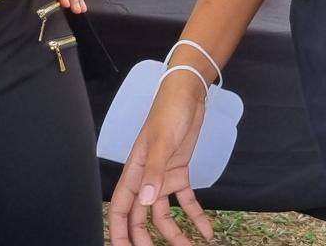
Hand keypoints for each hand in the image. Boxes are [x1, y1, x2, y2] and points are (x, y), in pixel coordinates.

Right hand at [110, 73, 213, 245]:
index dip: (119, 233)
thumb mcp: (161, 142)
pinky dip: (195, 216)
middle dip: (146, 240)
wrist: (188, 94)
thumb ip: (153, 172)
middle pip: (141, 218)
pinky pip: (185, 201)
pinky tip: (206, 230)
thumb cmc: (168, 113)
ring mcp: (163, 177)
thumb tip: (144, 201)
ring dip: (175, 233)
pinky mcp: (180, 173)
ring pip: (163, 214)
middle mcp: (146, 179)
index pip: (121, 209)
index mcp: (134, 172)